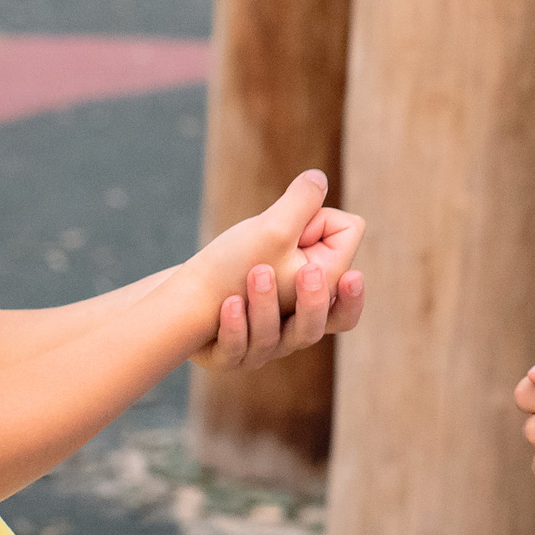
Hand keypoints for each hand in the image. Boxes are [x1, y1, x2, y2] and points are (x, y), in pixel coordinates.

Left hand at [182, 171, 367, 370]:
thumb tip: (319, 178)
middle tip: (312, 273)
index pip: (348, 293)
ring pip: (274, 338)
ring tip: (257, 272)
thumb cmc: (237, 259)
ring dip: (266, 306)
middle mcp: (295, 327)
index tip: (333, 260)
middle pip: (318, 328)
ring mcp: (264, 345)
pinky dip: (234, 326)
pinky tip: (230, 304)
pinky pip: (237, 348)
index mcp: (315, 296)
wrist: (186, 294)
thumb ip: (302, 205)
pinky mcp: (231, 356)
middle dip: (315, 302)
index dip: (341, 277)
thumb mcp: (273, 229)